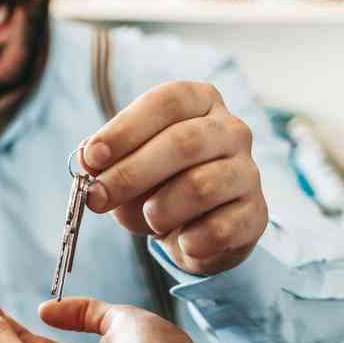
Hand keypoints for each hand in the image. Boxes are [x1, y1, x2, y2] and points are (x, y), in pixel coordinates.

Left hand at [80, 81, 267, 275]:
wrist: (196, 230)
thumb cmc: (156, 186)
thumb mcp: (125, 166)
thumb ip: (106, 160)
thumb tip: (87, 158)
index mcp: (199, 102)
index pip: (166, 102)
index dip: (125, 130)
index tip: (92, 158)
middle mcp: (231, 130)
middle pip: (183, 143)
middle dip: (131, 174)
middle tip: (97, 199)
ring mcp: (248, 172)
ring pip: (200, 187)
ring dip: (160, 210)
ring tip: (150, 218)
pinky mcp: (256, 214)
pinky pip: (220, 229)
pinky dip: (190, 240)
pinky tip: (181, 240)